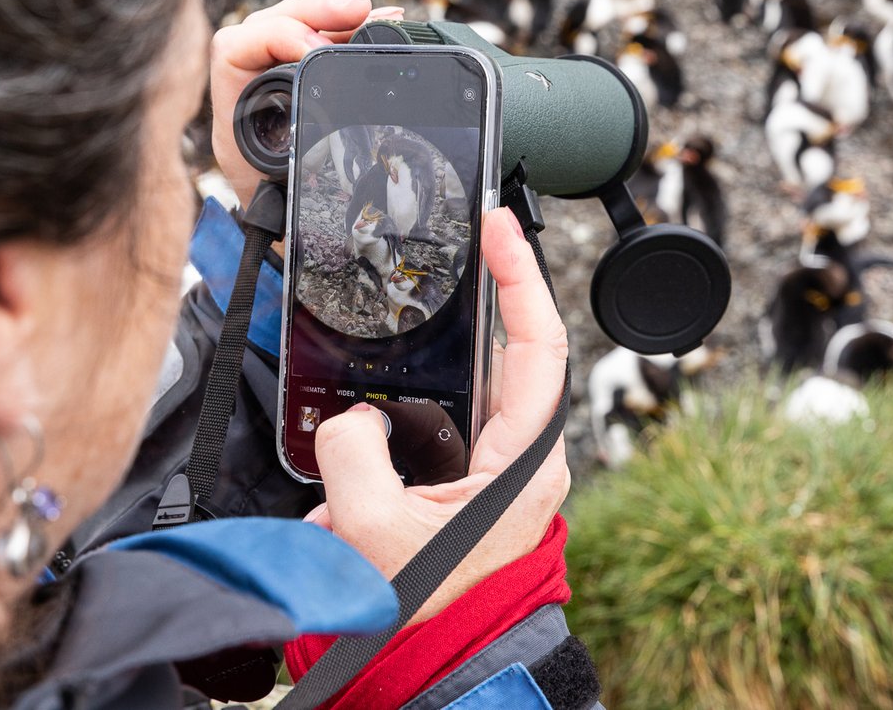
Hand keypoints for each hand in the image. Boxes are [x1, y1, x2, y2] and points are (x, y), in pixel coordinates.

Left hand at [209, 0, 402, 208]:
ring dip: (334, 15)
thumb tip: (341, 142)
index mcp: (232, 115)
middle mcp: (245, 89)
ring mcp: (267, 78)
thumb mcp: (286, 196)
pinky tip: (376, 21)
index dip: (276, 37)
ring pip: (291, 23)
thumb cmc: (279, 217)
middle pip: (267, 21)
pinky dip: (344, 28)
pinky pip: (312, 37)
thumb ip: (301, 172)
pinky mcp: (293, 77)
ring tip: (377, 14)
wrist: (279, 231)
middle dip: (314, 10)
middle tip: (359, 10)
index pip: (233, 49)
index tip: (317, 50)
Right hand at [305, 208, 571, 622]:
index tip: (500, 228)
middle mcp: (525, 464)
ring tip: (436, 295)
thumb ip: (354, 450)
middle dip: (491, 293)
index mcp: (524, 468)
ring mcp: (502, 473)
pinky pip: (451, 416)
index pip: (538, 349)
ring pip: (479, 383)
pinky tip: (393, 381)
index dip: (521, 278)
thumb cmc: (416, 613)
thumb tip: (354, 419)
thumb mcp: (371, 527)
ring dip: (452, 345)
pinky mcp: (472, 482)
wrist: (422, 667)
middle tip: (470, 237)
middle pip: (515, 353)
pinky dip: (423, 389)